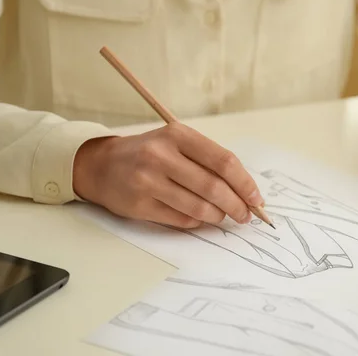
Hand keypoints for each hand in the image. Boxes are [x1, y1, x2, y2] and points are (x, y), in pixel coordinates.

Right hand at [73, 122, 263, 228]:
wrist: (101, 165)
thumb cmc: (148, 153)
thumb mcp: (176, 142)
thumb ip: (208, 160)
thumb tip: (244, 189)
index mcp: (177, 135)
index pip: (223, 160)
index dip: (245, 182)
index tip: (256, 198)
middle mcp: (161, 156)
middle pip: (213, 187)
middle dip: (237, 205)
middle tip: (245, 215)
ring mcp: (148, 181)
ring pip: (198, 207)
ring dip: (218, 216)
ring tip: (223, 216)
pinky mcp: (139, 205)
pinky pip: (181, 219)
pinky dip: (197, 222)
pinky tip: (200, 218)